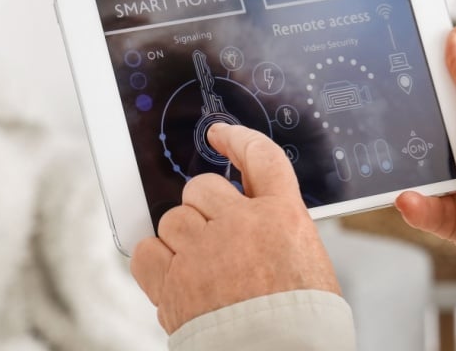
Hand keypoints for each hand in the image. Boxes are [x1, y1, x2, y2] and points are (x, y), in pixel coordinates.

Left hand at [130, 124, 340, 334]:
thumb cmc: (300, 319)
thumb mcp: (308, 258)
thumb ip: (278, 224)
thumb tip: (250, 203)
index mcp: (284, 216)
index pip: (260, 157)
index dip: (238, 139)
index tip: (222, 135)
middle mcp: (242, 225)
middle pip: (202, 187)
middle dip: (204, 206)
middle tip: (215, 232)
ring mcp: (204, 252)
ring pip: (173, 218)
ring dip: (182, 236)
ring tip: (201, 264)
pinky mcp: (174, 282)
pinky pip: (147, 250)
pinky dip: (156, 259)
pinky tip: (174, 272)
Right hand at [395, 24, 455, 252]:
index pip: (448, 94)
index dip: (423, 84)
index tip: (394, 69)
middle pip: (427, 132)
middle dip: (405, 127)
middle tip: (382, 118)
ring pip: (422, 173)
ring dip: (404, 170)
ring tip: (389, 164)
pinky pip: (430, 212)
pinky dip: (416, 207)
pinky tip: (409, 198)